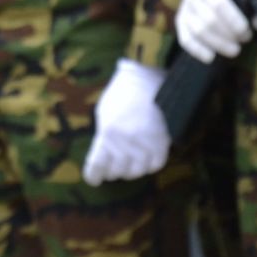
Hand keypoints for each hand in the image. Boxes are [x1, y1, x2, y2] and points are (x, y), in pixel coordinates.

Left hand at [81, 60, 170, 185]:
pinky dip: (150, 164)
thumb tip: (103, 157)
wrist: (149, 77)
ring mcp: (144, 143)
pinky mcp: (162, 141)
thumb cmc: (122, 93)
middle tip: (114, 165)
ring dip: (132, 168)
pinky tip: (147, 157)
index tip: (94, 179)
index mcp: (107, 133)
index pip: (97, 166)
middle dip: (113, 170)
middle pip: (116, 172)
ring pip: (136, 171)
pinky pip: (155, 165)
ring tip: (131, 161)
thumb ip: (103, 135)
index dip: (94, 176)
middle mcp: (124, 142)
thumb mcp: (104, 111)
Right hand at [177, 0, 250, 63]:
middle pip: (209, 20)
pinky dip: (197, 50)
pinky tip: (211, 58)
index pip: (218, 3)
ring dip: (218, 44)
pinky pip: (185, 40)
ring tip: (235, 50)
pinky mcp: (180, 23)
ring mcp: (184, 10)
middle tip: (245, 40)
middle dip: (229, 34)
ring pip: (199, 32)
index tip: (246, 30)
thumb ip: (250, 5)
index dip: (233, 19)